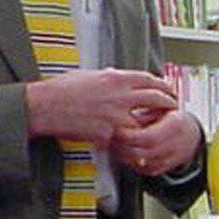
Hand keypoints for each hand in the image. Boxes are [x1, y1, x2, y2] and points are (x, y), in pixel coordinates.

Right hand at [24, 67, 178, 146]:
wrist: (45, 106)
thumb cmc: (60, 90)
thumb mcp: (87, 75)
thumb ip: (106, 76)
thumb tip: (114, 75)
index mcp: (115, 78)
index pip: (148, 79)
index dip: (162, 84)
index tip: (167, 88)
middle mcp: (119, 96)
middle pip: (155, 98)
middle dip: (168, 103)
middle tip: (172, 106)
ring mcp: (115, 117)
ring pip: (145, 123)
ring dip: (153, 126)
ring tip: (158, 128)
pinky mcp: (107, 134)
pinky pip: (125, 140)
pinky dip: (130, 142)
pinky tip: (133, 143)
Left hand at [110, 105, 204, 178]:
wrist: (190, 133)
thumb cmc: (172, 116)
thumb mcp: (161, 106)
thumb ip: (144, 112)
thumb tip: (123, 114)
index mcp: (175, 125)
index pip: (149, 137)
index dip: (130, 136)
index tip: (117, 130)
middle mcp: (174, 144)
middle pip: (143, 153)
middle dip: (122, 147)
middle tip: (110, 138)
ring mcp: (170, 159)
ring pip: (142, 163)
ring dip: (123, 156)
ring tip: (114, 145)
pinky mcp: (163, 168)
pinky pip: (144, 170)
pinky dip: (131, 163)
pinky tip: (123, 153)